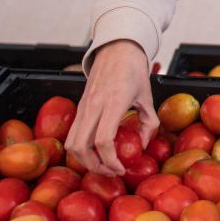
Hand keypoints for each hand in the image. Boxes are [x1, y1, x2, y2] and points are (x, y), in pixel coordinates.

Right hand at [64, 39, 158, 175]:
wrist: (117, 48)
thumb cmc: (134, 70)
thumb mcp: (148, 96)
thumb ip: (149, 122)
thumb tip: (142, 146)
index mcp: (113, 102)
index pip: (103, 140)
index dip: (111, 161)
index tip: (122, 169)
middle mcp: (93, 105)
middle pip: (81, 147)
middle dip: (94, 166)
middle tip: (112, 172)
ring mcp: (83, 106)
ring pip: (71, 143)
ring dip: (84, 160)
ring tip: (103, 165)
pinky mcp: (79, 107)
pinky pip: (72, 134)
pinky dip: (80, 148)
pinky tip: (96, 151)